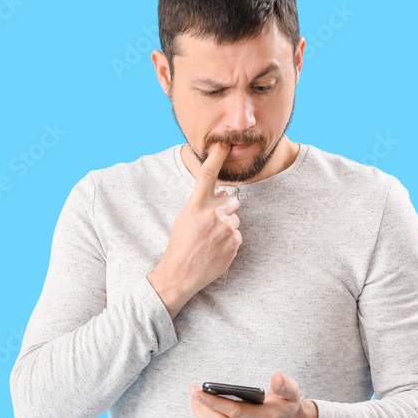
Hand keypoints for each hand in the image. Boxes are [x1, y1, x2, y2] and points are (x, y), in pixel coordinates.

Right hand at [148, 142, 240, 316]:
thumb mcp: (185, 218)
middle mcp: (212, 214)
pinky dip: (230, 242)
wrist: (181, 274)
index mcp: (196, 206)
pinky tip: (216, 249)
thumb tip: (224, 196)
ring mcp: (225, 228)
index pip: (206, 175)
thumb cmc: (180, 245)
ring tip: (212, 241)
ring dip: (228, 227)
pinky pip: (238, 235)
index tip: (223, 144)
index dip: (216, 157)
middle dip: (227, 209)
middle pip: (233, 200)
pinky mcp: (234, 242)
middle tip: (213, 224)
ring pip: (235, 219)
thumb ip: (203, 205)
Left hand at [189, 372, 318, 417]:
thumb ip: (285, 385)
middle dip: (202, 407)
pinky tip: (203, 407)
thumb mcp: (293, 392)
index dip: (213, 401)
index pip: (234, 411)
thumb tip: (277, 376)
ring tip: (195, 398)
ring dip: (201, 414)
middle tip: (193, 390)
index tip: (197, 391)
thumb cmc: (288, 406)